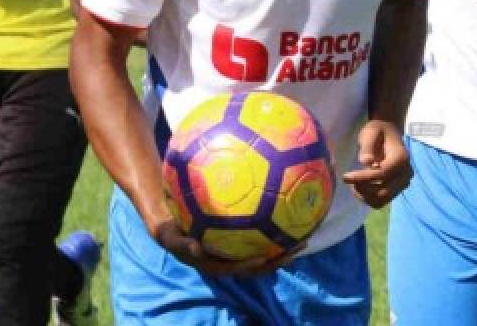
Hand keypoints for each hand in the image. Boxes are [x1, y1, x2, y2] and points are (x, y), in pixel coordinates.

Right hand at [151, 219, 303, 277]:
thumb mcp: (170, 237)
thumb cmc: (172, 231)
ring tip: (306, 233)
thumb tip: (195, 250)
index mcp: (217, 263)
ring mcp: (238, 249)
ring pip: (265, 249)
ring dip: (285, 245)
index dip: (254, 266)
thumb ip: (181, 244)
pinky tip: (292, 209)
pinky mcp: (242, 238)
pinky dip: (276, 225)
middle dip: (280, 257)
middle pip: (260, 263)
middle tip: (298, 246)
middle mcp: (231, 258)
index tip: (266, 258)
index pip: (239, 269)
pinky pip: (262, 233)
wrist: (172, 224)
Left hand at [341, 120, 411, 208]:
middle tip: (348, 179)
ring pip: (382, 200)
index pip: (382, 174)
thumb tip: (366, 162)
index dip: (363, 178)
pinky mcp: (396, 189)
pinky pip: (381, 201)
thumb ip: (368, 146)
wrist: (388, 134)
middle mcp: (406, 173)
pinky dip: (368, 198)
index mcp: (401, 158)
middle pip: (383, 191)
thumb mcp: (370, 132)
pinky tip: (359, 187)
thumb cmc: (378, 131)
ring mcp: (403, 183)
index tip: (345, 176)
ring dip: (365, 195)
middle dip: (363, 188)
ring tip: (354, 183)